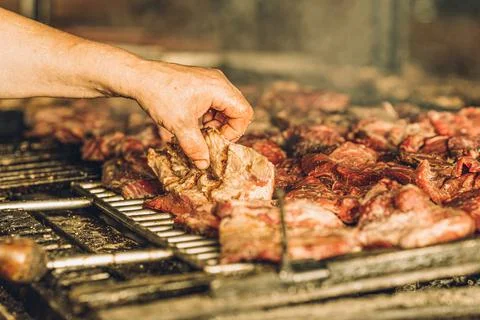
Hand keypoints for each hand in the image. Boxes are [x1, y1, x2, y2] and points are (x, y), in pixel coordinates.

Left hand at [130, 61, 252, 168]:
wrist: (139, 78)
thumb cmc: (160, 96)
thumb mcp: (179, 126)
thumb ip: (195, 147)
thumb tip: (204, 164)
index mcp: (219, 88)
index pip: (244, 112)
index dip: (234, 131)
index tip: (217, 141)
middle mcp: (218, 81)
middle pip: (237, 109)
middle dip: (226, 128)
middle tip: (209, 138)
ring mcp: (209, 81)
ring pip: (226, 107)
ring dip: (217, 123)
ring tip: (200, 132)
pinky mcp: (200, 83)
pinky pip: (214, 102)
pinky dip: (209, 115)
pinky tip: (194, 123)